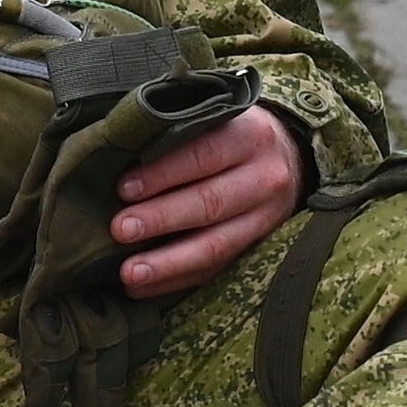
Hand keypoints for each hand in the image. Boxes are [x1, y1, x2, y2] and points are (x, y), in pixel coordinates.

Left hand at [112, 99, 304, 297]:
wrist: (289, 159)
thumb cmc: (232, 134)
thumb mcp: (219, 118)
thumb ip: (180, 131)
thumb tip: (117, 154)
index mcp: (251, 136)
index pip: (203, 155)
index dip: (162, 174)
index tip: (124, 189)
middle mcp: (265, 178)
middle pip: (210, 203)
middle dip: (161, 219)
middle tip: (120, 230)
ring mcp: (266, 218)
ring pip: (216, 246)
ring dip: (168, 264)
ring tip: (129, 274)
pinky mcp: (259, 248)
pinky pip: (216, 270)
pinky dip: (177, 281)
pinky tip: (143, 288)